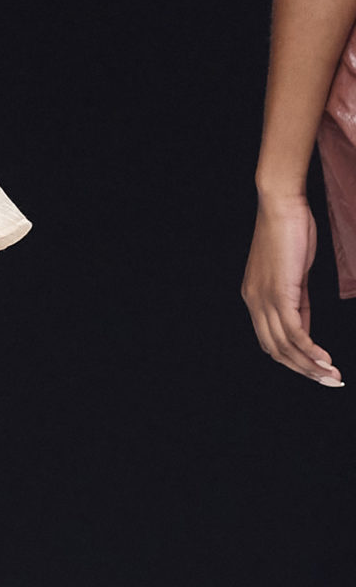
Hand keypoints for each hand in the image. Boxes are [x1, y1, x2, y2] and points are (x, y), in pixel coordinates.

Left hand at [241, 193, 342, 384]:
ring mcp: (264, 299)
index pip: (270, 341)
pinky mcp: (279, 293)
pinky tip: (325, 359)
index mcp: (254, 299)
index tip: (316, 368)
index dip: (292, 359)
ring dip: (310, 365)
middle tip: (328, 381)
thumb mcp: (292, 275)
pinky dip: (310, 349)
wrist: (280, 205)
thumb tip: (304, 327)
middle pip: (276, 351)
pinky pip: (294, 331)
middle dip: (303, 370)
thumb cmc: (289, 233)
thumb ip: (296, 303)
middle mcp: (254, 303)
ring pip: (286, 346)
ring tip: (332, 375)